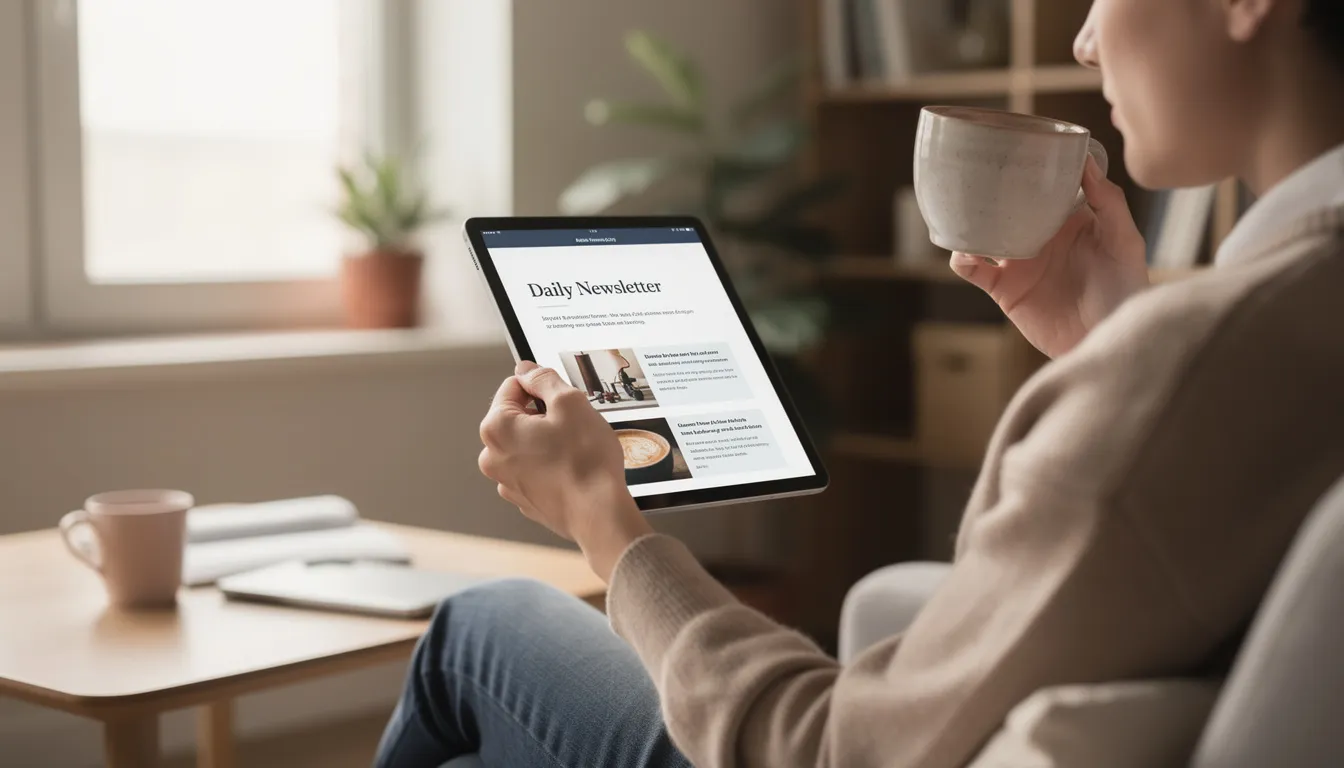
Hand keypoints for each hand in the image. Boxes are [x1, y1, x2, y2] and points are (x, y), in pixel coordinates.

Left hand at [478, 361, 652, 580]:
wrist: (599, 515)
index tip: (562, 397)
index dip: (541, 386)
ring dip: (547, 440)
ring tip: (576, 449)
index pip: (513, 386)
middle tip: (574, 424)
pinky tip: (573, 469)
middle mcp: (493, 455)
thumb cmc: (585, 461)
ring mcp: (507, 481)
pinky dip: (550, 465)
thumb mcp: (570, 403)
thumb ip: (543, 379)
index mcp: (497, 427)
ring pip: (527, 444)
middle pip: (518, 417)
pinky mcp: (524, 499)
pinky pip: (535, 470)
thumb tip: (526, 369)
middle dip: (544, 415)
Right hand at [950, 156, 1148, 357]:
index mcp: (1068, 220)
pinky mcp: (1003, 288)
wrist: (1104, 340)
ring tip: (963, 211)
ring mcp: (1018, 261)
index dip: (1031, 167)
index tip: (1018, 144)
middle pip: (1008, 205)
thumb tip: (1086, 162)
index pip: (1044, 186)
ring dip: (969, 222)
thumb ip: (1109, 202)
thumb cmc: (1124, 292)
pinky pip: (972, 269)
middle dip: (991, 189)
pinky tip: (965, 252)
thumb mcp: (1124, 241)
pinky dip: (961, 258)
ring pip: (983, 233)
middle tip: (978, 170)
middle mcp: (1040, 236)